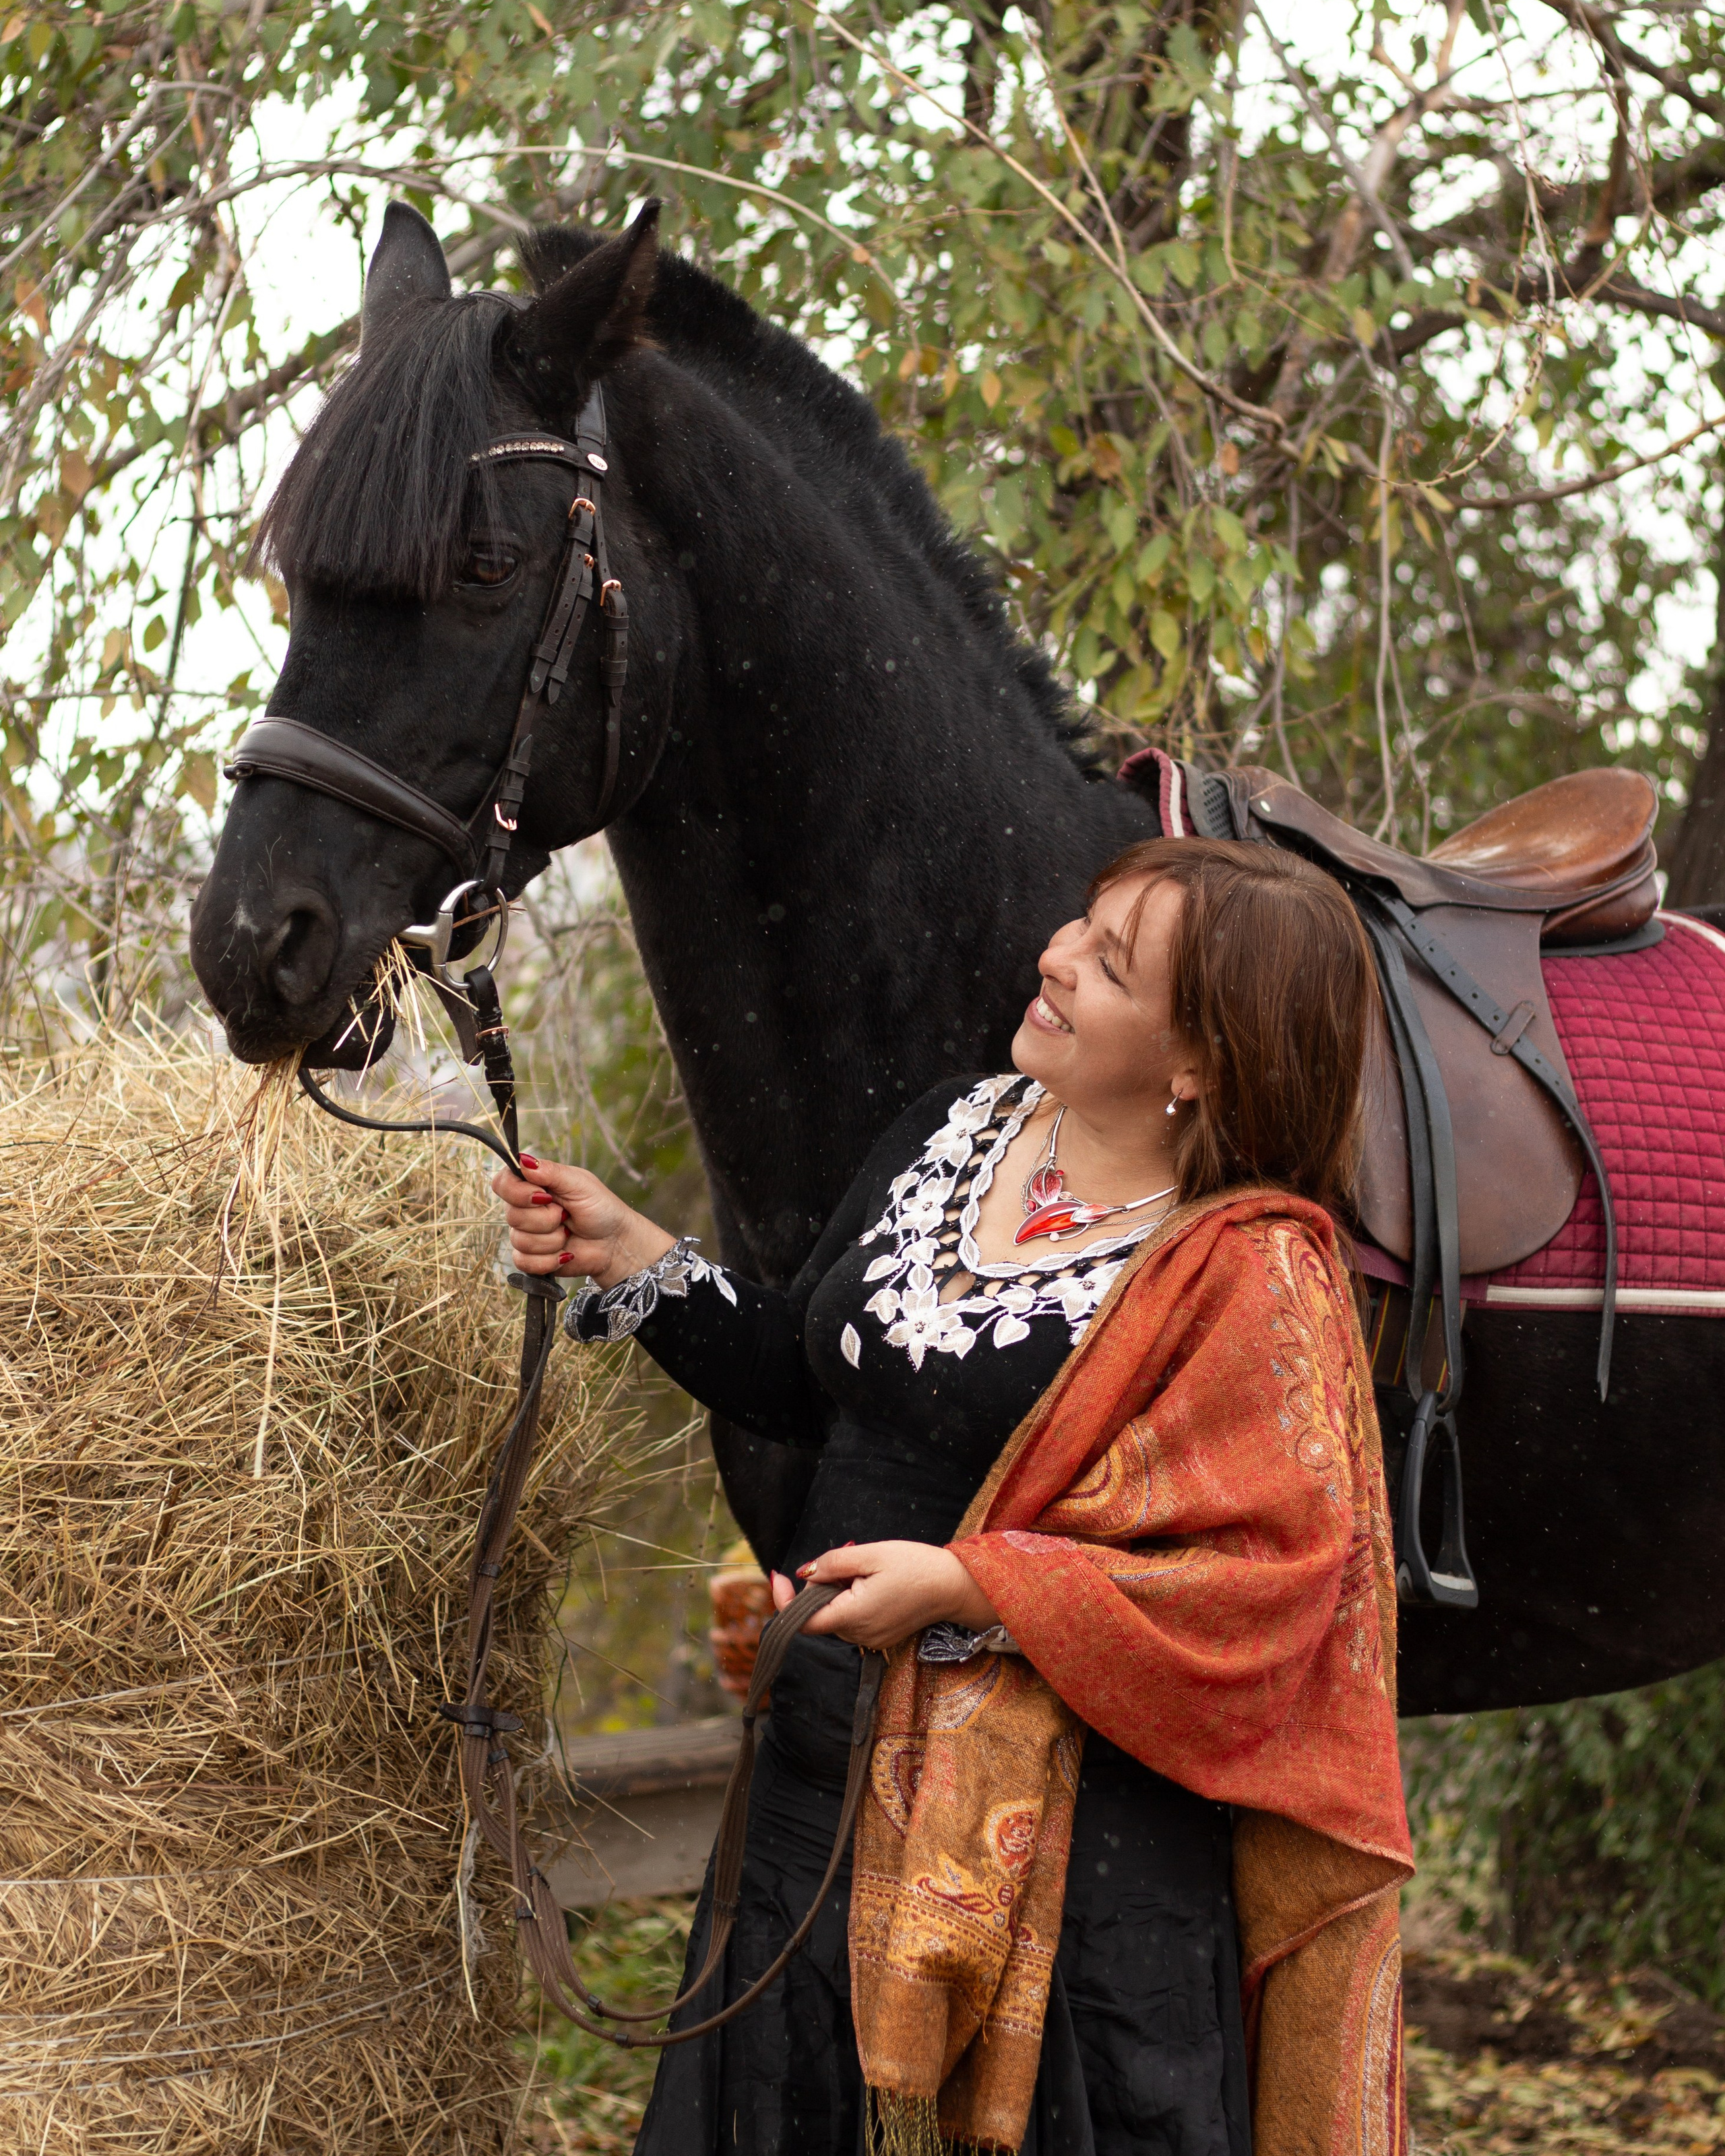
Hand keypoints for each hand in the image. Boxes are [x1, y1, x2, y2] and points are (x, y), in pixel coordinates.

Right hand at [490, 1155, 675, 1285]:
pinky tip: (565, 1254)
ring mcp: (526, 1234)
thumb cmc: (600, 1208)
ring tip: (569, 1233)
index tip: (544, 1195)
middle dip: (546, 1219)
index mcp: (533, 1184)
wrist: (614, 1243)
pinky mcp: (531, 1259)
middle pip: (512, 1215)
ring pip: (520, 1241)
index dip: (517, 1192)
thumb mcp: (579, 1183)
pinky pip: (524, 1262)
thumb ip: (551, 1172)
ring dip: (552, 1240)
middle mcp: (525, 1208)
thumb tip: (522, 1160)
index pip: (502, 1184)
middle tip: (567, 1215)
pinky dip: (549, 1260)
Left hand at [769, 1540, 999, 1652]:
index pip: (802, 1622)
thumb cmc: (915, 1566)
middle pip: (819, 1615)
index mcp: (853, 1616)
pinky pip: (853, 1620)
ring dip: (837, 1593)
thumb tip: (804, 1572)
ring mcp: (871, 1640)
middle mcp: (859, 1636)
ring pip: (835, 1616)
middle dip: (820, 1586)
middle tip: (844, 1557)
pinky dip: (851, 1601)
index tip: (778, 1576)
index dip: (784, 1601)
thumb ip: (832, 1563)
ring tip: (863, 1568)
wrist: (954, 1586)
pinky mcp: (881, 1638)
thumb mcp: (870, 1554)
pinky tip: (872, 1582)